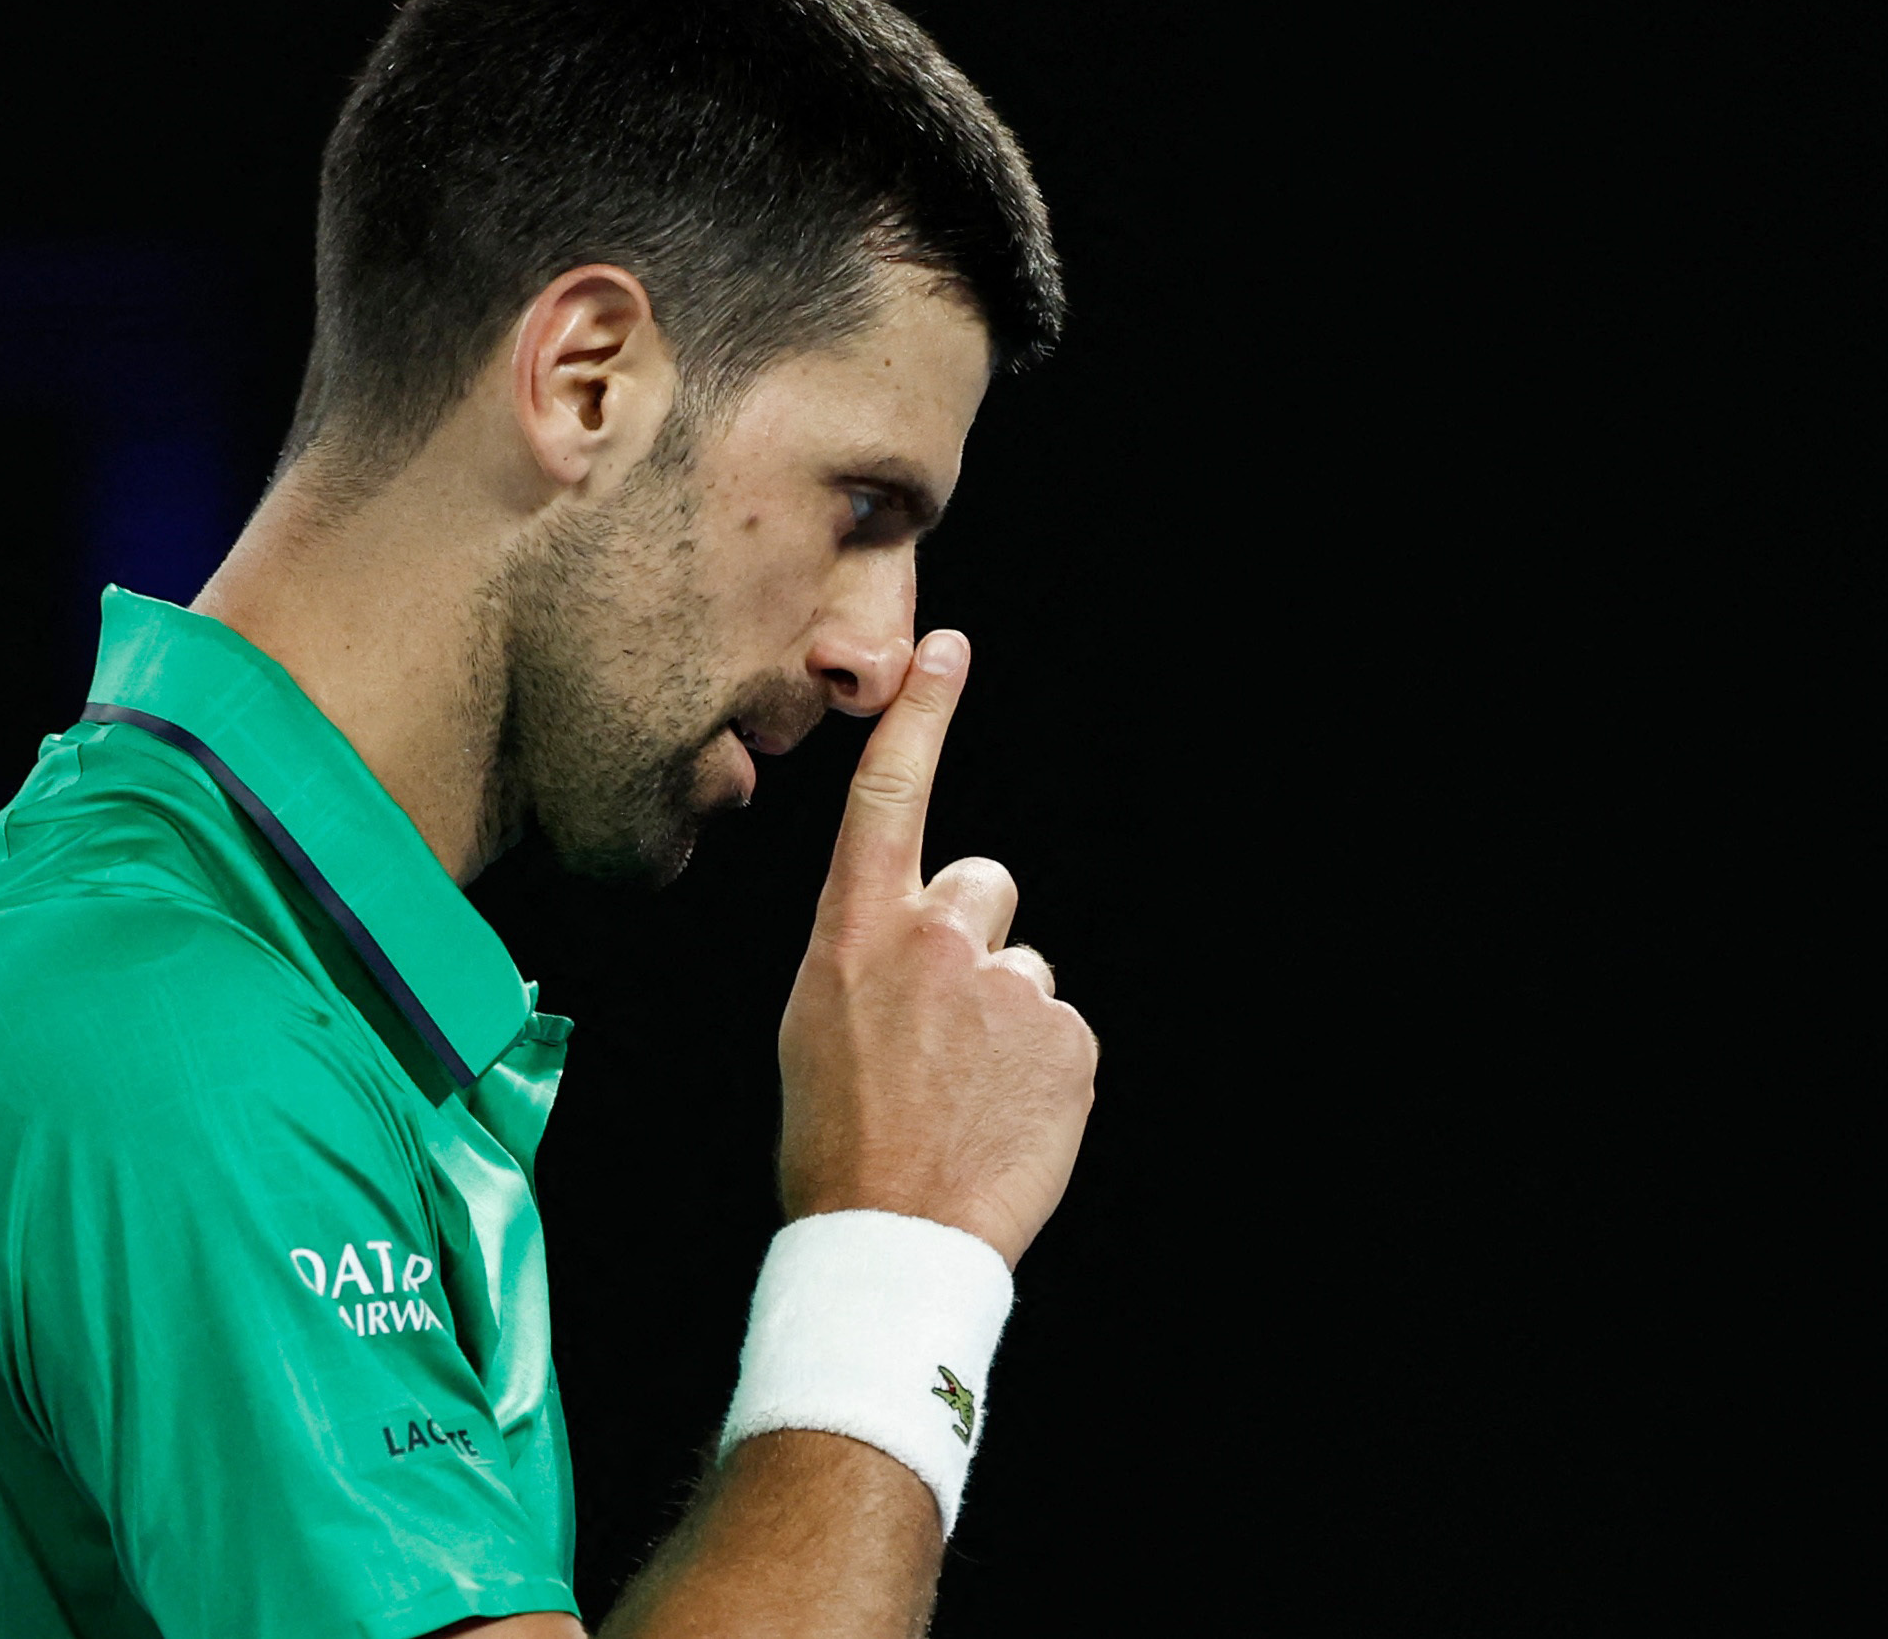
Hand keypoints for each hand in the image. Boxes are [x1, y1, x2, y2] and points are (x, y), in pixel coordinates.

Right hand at [776, 630, 1097, 1267]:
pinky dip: (1041, 1071)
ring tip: (967, 1093)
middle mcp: (938, 940)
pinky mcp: (1069, 1040)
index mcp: (857, 932)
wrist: (891, 1237)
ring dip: (1006, 1019)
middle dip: (975, 940)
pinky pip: (1061, 1033)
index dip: (922, 717)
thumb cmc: (837, 1140)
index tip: (947, 650)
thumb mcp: (818, 1024)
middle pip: (986, 885)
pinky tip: (1002, 1119)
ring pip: (1025, 971)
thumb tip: (915, 946)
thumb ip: (872, 955)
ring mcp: (1011, 988)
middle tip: (943, 1029)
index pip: (889, 795)